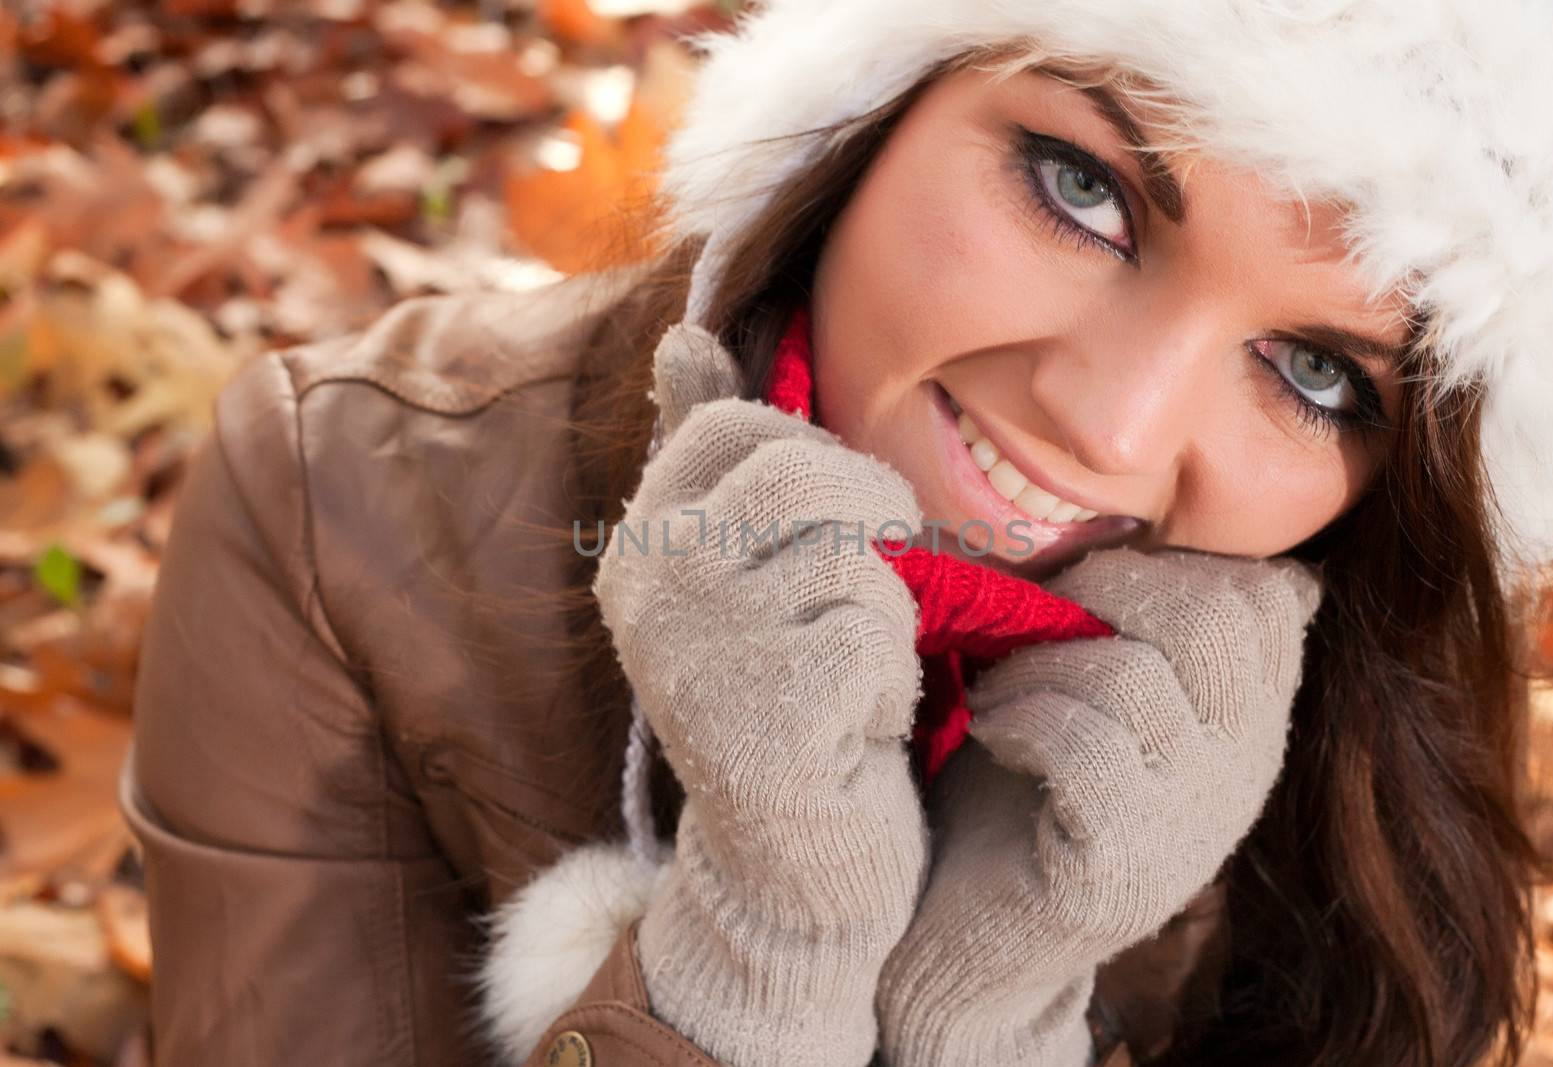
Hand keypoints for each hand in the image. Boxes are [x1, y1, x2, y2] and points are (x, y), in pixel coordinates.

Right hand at [594, 323, 928, 1066]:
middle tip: (862, 606)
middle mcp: (652, 583)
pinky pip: (880, 629)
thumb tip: (684, 334)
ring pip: (856, 551)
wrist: (789, 866)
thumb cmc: (781, 703)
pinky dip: (892, 681)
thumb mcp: (735, 575)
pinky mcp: (771, 703)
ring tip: (846, 676)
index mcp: (641, 546)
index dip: (812, 471)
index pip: (736, 426)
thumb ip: (716, 460)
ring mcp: (706, 641)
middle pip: (808, 471)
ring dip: (882, 617)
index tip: (819, 543)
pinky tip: (853, 729)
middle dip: (868, 530)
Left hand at [875, 546, 1322, 1065]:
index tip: (1090, 588)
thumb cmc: (1013, 788)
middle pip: (1218, 619)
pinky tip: (991, 733)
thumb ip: (1131, 624)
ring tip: (997, 693)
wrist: (965, 934)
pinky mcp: (1124, 870)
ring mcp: (1191, 826)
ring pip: (1136, 677)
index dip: (1171, 562)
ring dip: (1042, 664)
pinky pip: (1086, 744)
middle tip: (1038, 620)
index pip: (1267, 596)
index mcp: (1242, 720)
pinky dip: (1022, 720)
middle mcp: (1241, 773)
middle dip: (1108, 592)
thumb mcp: (1090, 693)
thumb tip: (1136, 525)